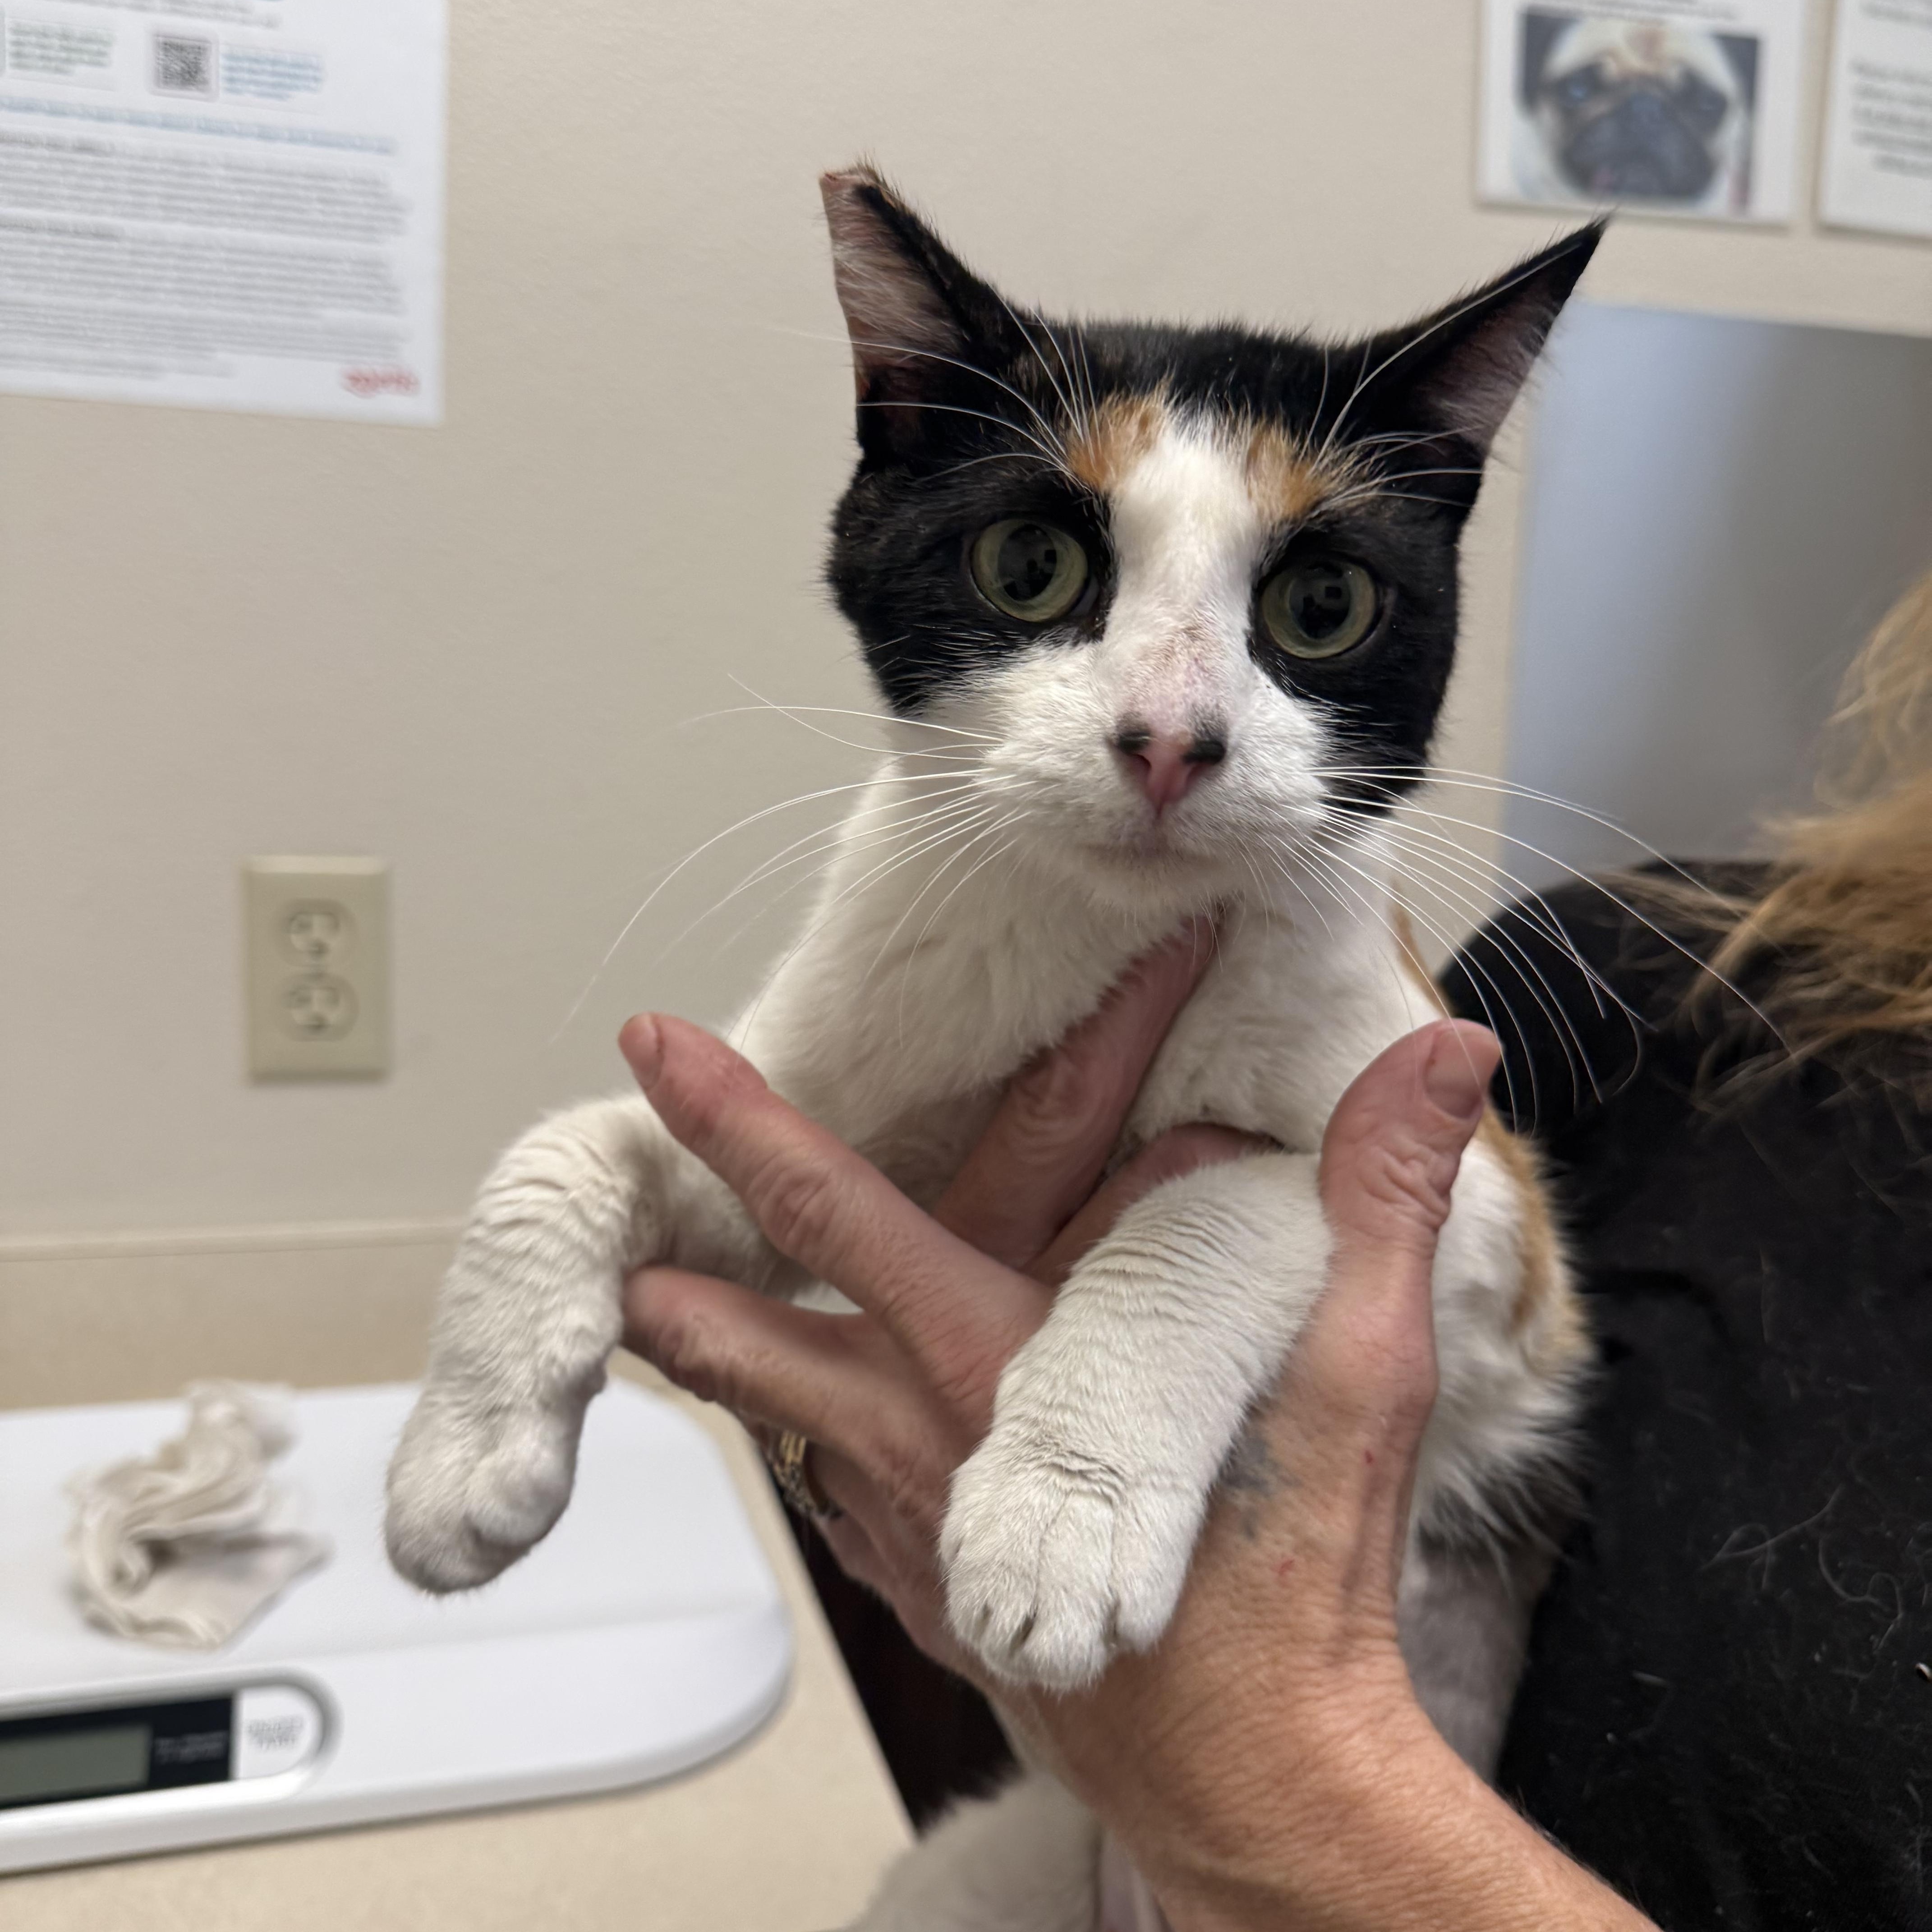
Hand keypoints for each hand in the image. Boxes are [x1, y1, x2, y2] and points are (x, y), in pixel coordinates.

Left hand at [616, 957, 1654, 1930]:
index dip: (747, 1114)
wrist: (1259, 1777)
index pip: (838, 1208)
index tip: (668, 1044)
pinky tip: (799, 1423)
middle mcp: (920, 1431)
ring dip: (711, 1339)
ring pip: (777, 1403)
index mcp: (991, 1360)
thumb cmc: (1294, 1586)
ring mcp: (910, 1514)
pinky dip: (806, 1436)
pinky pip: (837, 1490)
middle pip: (766, 1298)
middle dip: (690, 1204)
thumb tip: (1436, 1058)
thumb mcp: (1354, 1372)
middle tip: (616, 1118)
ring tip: (641, 1290)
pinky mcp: (929, 1578)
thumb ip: (1380, 1197)